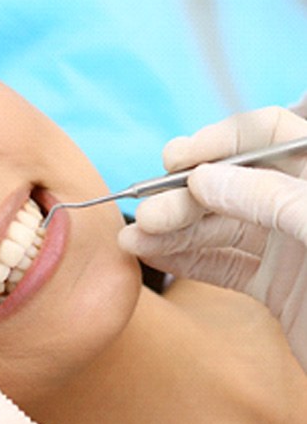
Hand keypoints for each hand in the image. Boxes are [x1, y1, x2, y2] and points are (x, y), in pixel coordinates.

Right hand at [118, 107, 306, 369]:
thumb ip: (273, 198)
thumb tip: (204, 178)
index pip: (269, 137)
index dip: (219, 143)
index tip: (175, 159)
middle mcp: (305, 206)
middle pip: (234, 186)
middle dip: (186, 198)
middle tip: (146, 217)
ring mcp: (291, 247)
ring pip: (222, 228)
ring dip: (176, 233)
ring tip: (135, 241)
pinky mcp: (276, 286)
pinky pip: (224, 266)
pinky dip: (188, 262)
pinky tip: (154, 257)